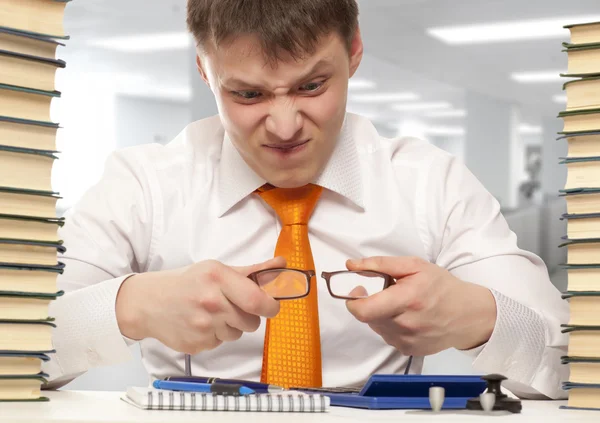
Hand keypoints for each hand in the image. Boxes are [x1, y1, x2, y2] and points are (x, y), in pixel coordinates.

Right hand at [115, 256, 285, 353]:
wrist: (147, 303)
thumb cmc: (185, 283)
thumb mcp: (216, 269)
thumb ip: (251, 271)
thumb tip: (282, 265)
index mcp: (217, 278)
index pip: (257, 300)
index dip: (270, 306)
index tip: (271, 306)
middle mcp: (211, 302)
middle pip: (251, 322)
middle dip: (249, 316)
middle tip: (233, 307)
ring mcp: (203, 326)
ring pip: (237, 334)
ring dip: (231, 327)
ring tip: (212, 314)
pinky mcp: (197, 344)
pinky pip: (220, 343)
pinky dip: (215, 336)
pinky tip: (200, 324)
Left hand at [344, 256, 495, 355]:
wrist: (468, 315)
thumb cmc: (443, 287)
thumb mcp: (414, 265)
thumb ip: (380, 264)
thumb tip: (351, 265)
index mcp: (405, 301)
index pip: (363, 310)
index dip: (353, 300)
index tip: (357, 289)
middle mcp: (404, 325)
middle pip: (368, 317)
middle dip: (370, 303)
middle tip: (387, 292)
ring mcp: (406, 341)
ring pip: (376, 327)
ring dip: (380, 314)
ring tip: (401, 304)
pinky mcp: (408, 350)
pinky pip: (387, 336)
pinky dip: (390, 325)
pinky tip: (407, 317)